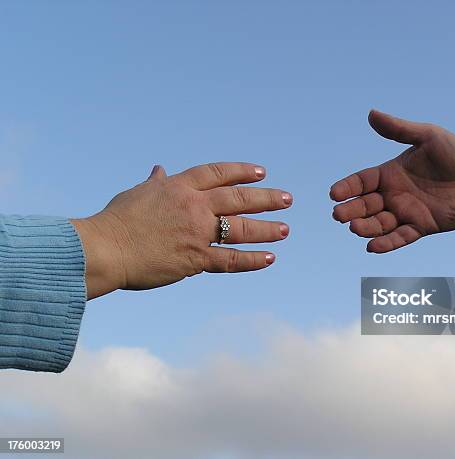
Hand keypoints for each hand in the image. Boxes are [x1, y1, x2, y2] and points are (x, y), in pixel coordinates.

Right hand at [71, 163, 291, 298]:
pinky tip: (269, 258)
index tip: (261, 172)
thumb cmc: (115, 221)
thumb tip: (160, 169)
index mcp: (179, 187)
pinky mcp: (195, 259)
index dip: (241, 171)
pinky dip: (252, 260)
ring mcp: (197, 232)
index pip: (217, 173)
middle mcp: (193, 206)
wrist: (104, 248)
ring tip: (285, 229)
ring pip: (240, 228)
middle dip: (265, 198)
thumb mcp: (137, 194)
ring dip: (266, 228)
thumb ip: (155, 183)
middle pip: (238, 197)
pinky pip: (230, 260)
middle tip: (287, 199)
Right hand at [330, 109, 454, 252]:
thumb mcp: (427, 136)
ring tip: (355, 228)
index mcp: (390, 173)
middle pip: (365, 205)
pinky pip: (400, 237)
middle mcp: (393, 194)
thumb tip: (371, 114)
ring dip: (365, 227)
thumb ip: (399, 129)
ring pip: (379, 223)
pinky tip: (373, 247)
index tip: (334, 193)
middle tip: (338, 215)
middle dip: (350, 210)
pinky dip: (387, 243)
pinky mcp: (421, 227)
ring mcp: (406, 212)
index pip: (361, 182)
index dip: (347, 187)